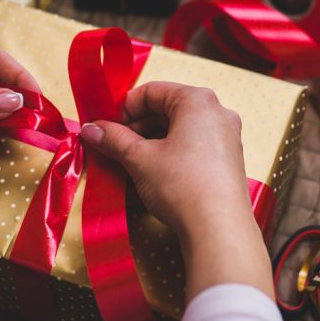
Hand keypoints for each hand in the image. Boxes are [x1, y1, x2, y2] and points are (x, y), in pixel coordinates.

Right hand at [79, 82, 273, 299]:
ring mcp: (226, 137)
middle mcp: (217, 112)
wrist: (218, 229)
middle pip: (167, 109)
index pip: (152, 91)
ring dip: (151, 143)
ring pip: (180, 130)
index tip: (107, 127)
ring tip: (129, 163)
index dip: (124, 108)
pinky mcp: (228, 161)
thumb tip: (90, 129)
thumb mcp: (140, 158)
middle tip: (113, 146)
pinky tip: (153, 174)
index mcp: (197, 101)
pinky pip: (193, 147)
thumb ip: (113, 139)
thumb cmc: (181, 184)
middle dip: (137, 127)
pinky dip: (170, 154)